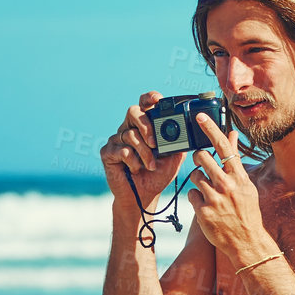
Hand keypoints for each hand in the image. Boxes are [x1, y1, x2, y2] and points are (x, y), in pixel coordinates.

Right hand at [101, 92, 183, 209]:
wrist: (144, 196)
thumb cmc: (157, 175)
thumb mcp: (173, 159)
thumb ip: (178, 144)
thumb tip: (187, 133)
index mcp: (144, 126)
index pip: (144, 105)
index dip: (149, 98)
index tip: (157, 100)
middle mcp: (128, 128)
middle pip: (133, 112)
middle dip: (146, 126)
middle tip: (155, 143)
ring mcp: (116, 140)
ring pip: (130, 135)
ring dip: (144, 153)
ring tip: (151, 166)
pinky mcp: (107, 152)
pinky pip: (122, 150)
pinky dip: (133, 161)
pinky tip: (136, 169)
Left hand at [184, 114, 277, 266]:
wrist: (246, 241)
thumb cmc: (246, 210)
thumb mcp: (245, 184)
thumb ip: (235, 159)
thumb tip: (232, 134)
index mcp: (239, 177)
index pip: (223, 146)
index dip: (210, 129)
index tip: (199, 116)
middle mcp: (227, 185)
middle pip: (202, 157)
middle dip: (199, 158)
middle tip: (202, 164)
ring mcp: (215, 199)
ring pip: (194, 175)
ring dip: (197, 180)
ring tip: (208, 190)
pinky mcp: (203, 212)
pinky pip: (191, 194)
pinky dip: (195, 198)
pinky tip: (205, 206)